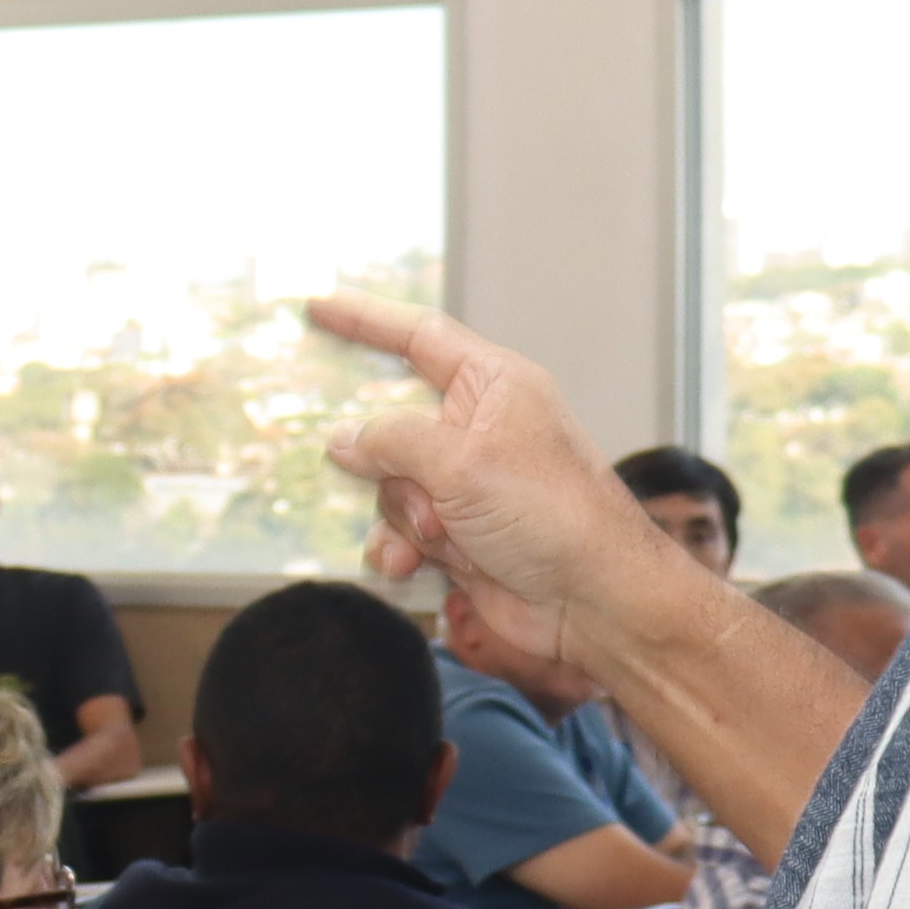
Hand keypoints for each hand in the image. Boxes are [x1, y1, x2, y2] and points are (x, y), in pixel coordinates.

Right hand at [308, 296, 656, 685]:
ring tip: (436, 535)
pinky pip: (399, 528)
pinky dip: (400, 546)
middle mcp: (479, 428)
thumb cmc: (552, 515)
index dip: (366, 320)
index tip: (318, 308)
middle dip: (384, 460)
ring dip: (401, 514)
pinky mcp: (459, 531)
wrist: (591, 600)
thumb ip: (391, 440)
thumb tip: (343, 440)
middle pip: (391, 422)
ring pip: (390, 482)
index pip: (419, 336)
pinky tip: (410, 566)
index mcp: (493, 386)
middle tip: (393, 477)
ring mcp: (467, 482)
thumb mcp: (461, 462)